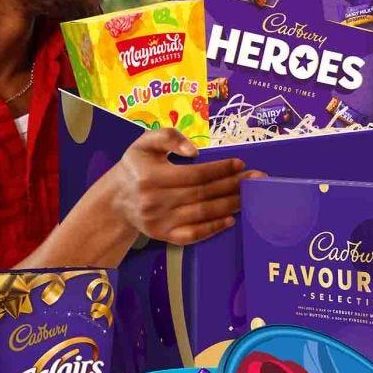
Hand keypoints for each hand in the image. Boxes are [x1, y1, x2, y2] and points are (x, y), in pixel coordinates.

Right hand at [109, 129, 262, 245]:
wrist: (116, 201)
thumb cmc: (136, 167)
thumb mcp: (144, 143)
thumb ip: (168, 136)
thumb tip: (194, 150)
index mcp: (153, 177)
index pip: (196, 174)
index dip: (220, 169)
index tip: (240, 164)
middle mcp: (157, 201)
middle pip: (204, 194)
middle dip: (233, 186)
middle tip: (256, 180)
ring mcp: (161, 221)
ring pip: (202, 214)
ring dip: (229, 205)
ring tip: (249, 197)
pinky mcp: (164, 236)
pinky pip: (193, 234)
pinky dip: (213, 228)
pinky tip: (230, 219)